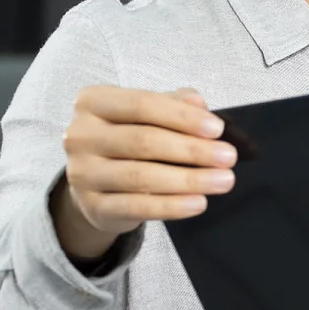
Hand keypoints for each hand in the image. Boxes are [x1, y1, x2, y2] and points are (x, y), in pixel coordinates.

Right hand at [51, 86, 235, 261]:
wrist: (97, 183)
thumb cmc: (130, 140)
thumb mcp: (150, 114)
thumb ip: (174, 103)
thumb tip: (198, 103)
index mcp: (93, 102)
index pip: (142, 105)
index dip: (182, 117)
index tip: (217, 129)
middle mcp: (80, 136)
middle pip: (143, 141)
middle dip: (192, 150)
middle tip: (228, 158)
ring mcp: (82, 173)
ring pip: (141, 176)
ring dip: (189, 179)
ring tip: (223, 181)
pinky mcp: (92, 206)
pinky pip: (136, 207)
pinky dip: (172, 206)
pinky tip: (199, 203)